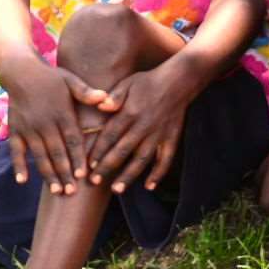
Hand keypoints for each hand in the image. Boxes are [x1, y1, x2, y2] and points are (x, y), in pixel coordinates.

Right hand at [2, 63, 115, 192]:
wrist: (21, 72)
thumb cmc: (52, 78)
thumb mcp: (71, 81)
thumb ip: (87, 92)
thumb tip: (106, 99)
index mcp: (62, 113)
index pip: (73, 140)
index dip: (78, 158)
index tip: (84, 175)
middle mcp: (45, 124)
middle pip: (57, 153)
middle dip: (65, 173)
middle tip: (72, 192)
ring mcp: (28, 128)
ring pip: (39, 156)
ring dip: (47, 174)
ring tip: (56, 190)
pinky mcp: (15, 130)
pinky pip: (16, 151)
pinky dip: (18, 166)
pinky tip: (23, 181)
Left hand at [83, 63, 199, 191]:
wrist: (181, 79)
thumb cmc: (149, 81)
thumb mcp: (128, 82)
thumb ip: (114, 96)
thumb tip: (101, 107)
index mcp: (130, 112)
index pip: (110, 135)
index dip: (98, 151)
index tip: (88, 165)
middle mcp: (144, 125)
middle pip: (123, 151)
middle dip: (107, 167)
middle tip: (94, 182)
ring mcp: (159, 133)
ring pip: (142, 159)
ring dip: (129, 175)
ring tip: (117, 190)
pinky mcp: (172, 137)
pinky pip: (166, 158)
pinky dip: (158, 173)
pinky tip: (149, 186)